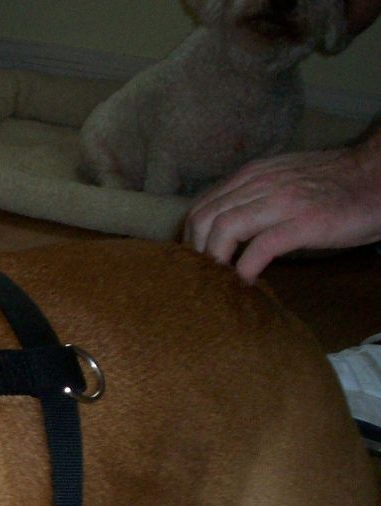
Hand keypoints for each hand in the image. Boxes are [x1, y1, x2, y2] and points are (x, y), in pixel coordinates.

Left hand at [184, 133, 380, 283]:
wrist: (379, 174)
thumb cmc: (333, 185)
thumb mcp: (282, 182)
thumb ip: (252, 198)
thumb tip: (224, 230)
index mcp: (252, 175)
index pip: (202, 207)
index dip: (191, 238)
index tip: (194, 262)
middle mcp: (261, 184)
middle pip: (204, 219)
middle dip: (196, 252)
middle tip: (203, 276)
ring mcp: (283, 201)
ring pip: (225, 229)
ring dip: (215, 260)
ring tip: (220, 281)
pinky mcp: (306, 221)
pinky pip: (261, 247)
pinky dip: (246, 269)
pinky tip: (247, 282)